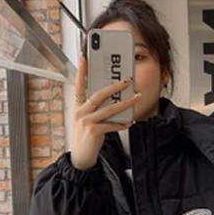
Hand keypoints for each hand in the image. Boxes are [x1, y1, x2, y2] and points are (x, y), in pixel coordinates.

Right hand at [70, 53, 141, 169]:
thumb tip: (113, 100)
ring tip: (136, 99)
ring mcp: (86, 122)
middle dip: (114, 87)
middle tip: (127, 81)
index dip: (81, 71)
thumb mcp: (86, 120)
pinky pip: (111, 125)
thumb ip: (95, 109)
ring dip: (124, 104)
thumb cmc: (85, 138)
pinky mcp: (93, 131)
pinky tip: (130, 122)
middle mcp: (80, 112)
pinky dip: (122, 123)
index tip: (84, 57)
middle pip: (98, 94)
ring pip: (108, 109)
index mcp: (77, 106)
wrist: (80, 157)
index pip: (78, 85)